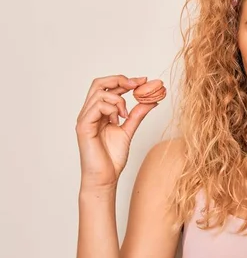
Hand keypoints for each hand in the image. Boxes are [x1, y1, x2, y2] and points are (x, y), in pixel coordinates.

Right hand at [75, 75, 165, 191]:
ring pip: (99, 93)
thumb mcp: (129, 130)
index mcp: (98, 112)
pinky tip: (117, 120)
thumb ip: (137, 115)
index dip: (125, 80)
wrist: (105, 178)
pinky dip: (111, 108)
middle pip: (99, 83)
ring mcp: (85, 118)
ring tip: (125, 115)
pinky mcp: (83, 126)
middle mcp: (89, 112)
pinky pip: (97, 106)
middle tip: (138, 85)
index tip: (143, 81)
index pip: (107, 87)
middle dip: (120, 80)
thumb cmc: (112, 157)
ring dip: (118, 99)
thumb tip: (151, 101)